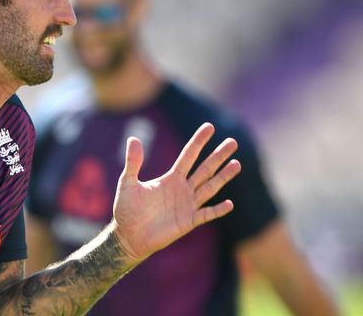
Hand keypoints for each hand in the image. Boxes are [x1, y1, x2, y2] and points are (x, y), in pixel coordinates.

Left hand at [112, 123, 240, 262]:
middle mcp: (182, 189)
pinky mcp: (188, 222)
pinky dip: (217, 210)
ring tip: (237, 164)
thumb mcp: (128, 183)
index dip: (198, 142)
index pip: (188, 155)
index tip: (210, 127)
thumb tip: (133, 138)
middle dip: (218, 156)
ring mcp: (188, 205)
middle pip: (205, 169)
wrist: (128, 236)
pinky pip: (206, 214)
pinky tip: (229, 203)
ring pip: (210, 187)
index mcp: (170, 178)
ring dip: (223, 177)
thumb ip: (133, 162)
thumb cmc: (127, 209)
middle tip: (233, 142)